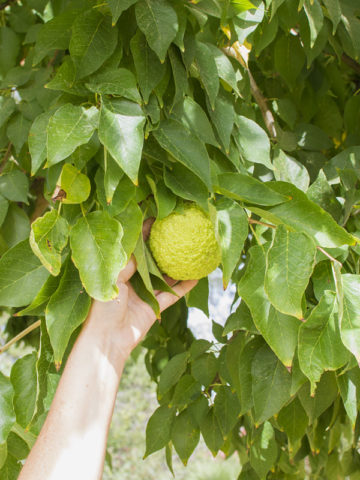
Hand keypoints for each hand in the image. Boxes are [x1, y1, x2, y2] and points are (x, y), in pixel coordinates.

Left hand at [85, 219, 197, 361]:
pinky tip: (196, 277)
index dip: (145, 233)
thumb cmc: (103, 309)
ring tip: (192, 252)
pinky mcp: (154, 307)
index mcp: (119, 270)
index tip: (158, 220)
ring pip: (165, 276)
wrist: (107, 341)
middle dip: (163, 246)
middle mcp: (132, 279)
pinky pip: (172, 294)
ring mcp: (144, 293)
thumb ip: (129, 262)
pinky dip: (183, 286)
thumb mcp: (112, 280)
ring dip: (177, 266)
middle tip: (178, 231)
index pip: (135, 247)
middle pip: (152, 259)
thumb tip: (143, 246)